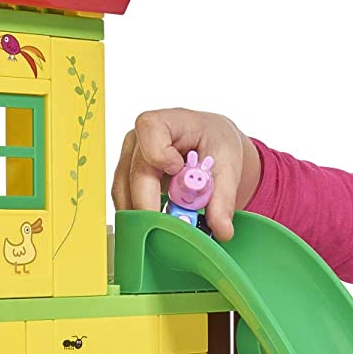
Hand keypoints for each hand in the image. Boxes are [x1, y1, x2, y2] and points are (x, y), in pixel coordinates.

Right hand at [111, 108, 260, 240]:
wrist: (210, 144)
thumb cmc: (216, 143)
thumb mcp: (228, 166)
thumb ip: (223, 198)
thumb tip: (222, 231)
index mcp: (165, 122)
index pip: (149, 130)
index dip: (160, 155)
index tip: (178, 171)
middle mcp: (139, 138)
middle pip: (135, 173)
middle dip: (154, 206)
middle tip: (175, 230)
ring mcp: (128, 158)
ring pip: (124, 192)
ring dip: (146, 215)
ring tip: (171, 231)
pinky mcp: (126, 177)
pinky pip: (126, 200)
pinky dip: (143, 216)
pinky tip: (161, 225)